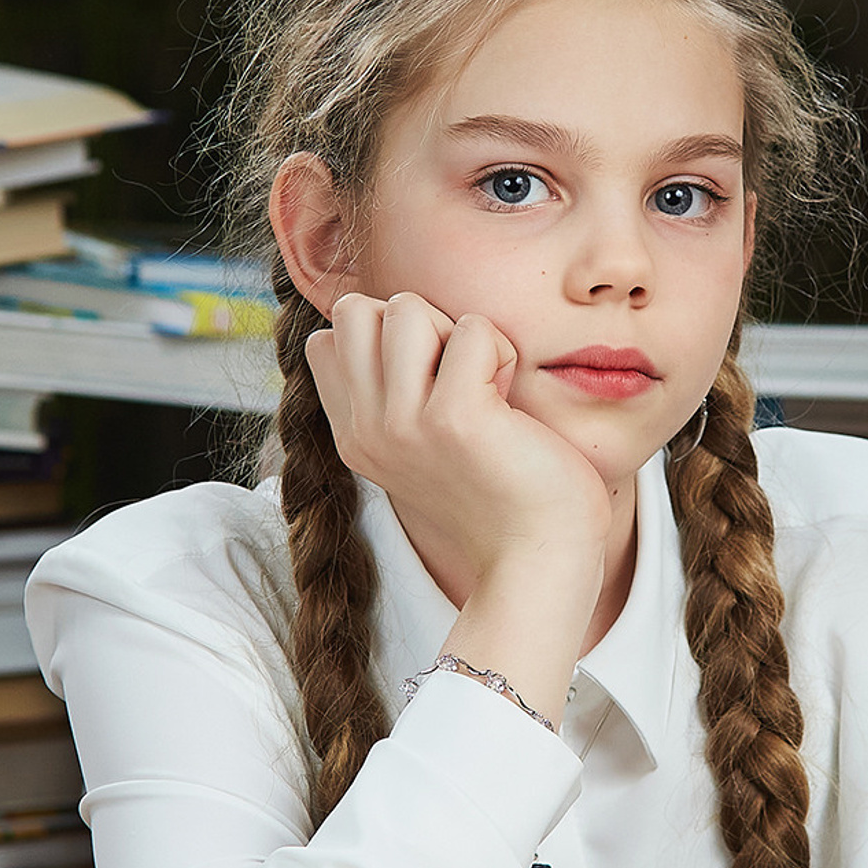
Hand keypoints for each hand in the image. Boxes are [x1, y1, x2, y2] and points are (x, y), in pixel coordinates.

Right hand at [306, 289, 611, 607]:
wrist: (538, 559)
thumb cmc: (501, 492)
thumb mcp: (422, 445)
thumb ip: (391, 393)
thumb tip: (382, 315)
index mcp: (355, 437)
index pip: (329, 338)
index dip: (386, 338)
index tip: (431, 384)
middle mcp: (368, 431)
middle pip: (357, 310)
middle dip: (417, 322)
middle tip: (459, 375)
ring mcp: (404, 425)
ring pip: (406, 308)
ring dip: (458, 332)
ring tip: (485, 386)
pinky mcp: (454, 418)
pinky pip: (472, 329)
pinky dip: (501, 351)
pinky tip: (510, 402)